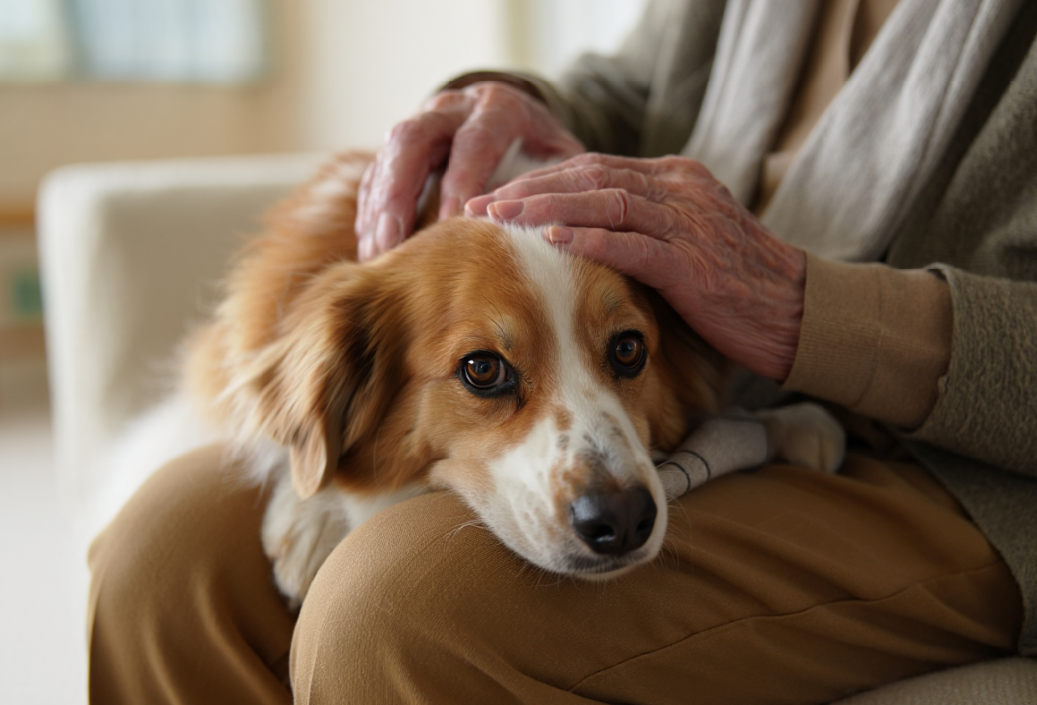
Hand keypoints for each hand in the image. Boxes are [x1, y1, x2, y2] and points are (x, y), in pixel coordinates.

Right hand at [355, 81, 583, 260]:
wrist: (515, 116)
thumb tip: (550, 227)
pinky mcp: (401, 148)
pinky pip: (376, 176)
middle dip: (399, 193)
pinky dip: (371, 213)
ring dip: (378, 209)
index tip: (451, 226)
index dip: (461, 183)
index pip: (474, 143)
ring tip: (375, 256)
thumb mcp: (562, 157)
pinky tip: (370, 248)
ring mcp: (420, 125)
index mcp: (496, 108)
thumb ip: (555, 184)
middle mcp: (452, 110)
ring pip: (387, 158)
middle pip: (413, 139)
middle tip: (392, 242)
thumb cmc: (542, 147)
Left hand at [465, 154, 805, 380]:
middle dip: (528, 189)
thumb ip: (641, 229)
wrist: (798, 312)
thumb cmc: (735, 286)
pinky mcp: (693, 260)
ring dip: (545, 207)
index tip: (496, 196)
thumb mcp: (685, 244)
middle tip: (479, 203)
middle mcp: (679, 189)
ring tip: (499, 218)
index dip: (540, 180)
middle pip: (589, 175)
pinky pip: (632, 241)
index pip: (593, 168)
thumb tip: (582, 238)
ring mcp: (688, 221)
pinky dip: (589, 237)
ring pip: (604, 199)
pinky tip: (551, 238)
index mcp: (674, 180)